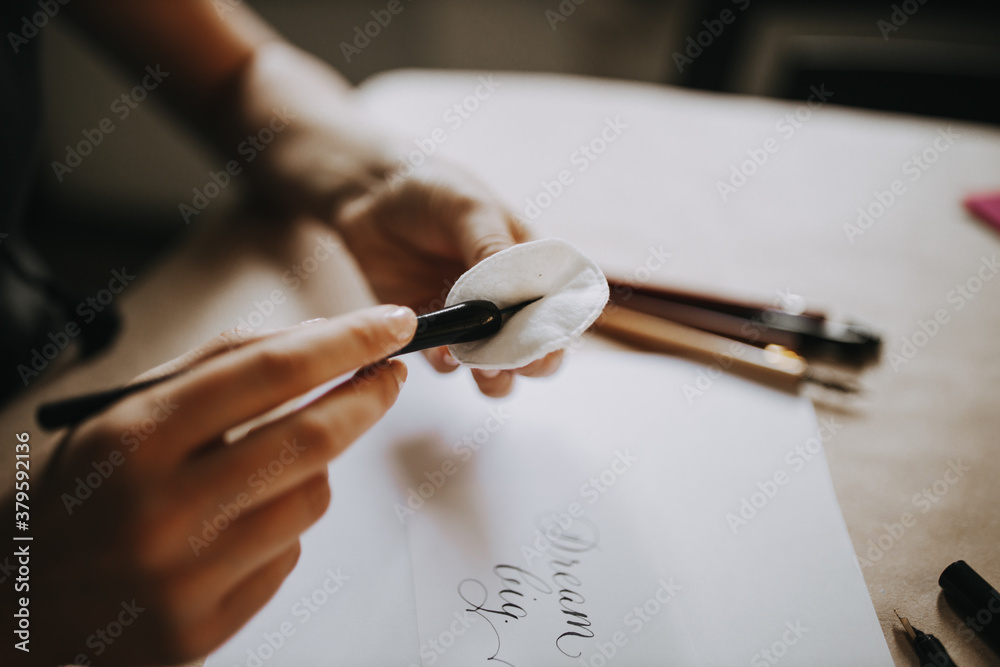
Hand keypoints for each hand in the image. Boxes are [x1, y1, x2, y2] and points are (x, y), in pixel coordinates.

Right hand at [12, 305, 414, 665]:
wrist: (14, 613)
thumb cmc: (75, 501)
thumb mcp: (118, 415)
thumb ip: (212, 368)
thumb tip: (316, 340)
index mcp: (132, 440)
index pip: (271, 371)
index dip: (346, 341)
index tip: (389, 324)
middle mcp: (160, 511)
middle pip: (311, 438)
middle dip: (366, 397)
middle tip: (388, 374)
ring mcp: (186, 578)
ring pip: (312, 500)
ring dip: (317, 467)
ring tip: (276, 461)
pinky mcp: (204, 628)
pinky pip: (288, 555)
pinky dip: (283, 525)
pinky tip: (237, 524)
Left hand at [335, 159, 563, 397]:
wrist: (370, 194)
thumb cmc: (432, 189)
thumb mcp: (469, 208)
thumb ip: (491, 249)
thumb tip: (513, 294)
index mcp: (531, 268)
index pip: (560, 310)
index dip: (559, 333)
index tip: (545, 343)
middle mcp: (506, 301)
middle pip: (535, 350)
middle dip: (530, 363)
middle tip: (514, 363)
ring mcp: (469, 321)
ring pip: (495, 369)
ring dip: (494, 377)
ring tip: (481, 369)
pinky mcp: (432, 332)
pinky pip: (444, 362)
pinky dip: (446, 364)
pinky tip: (439, 350)